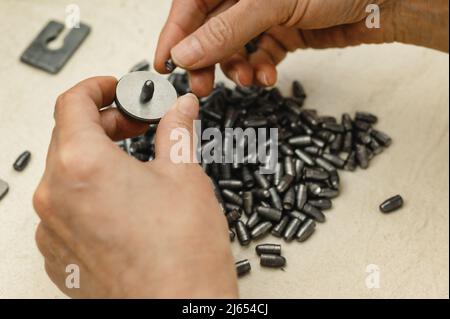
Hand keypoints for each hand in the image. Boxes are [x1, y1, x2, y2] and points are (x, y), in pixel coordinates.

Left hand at [33, 76, 237, 297]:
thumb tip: (180, 109)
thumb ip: (176, 132)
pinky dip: (88, 193)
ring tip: (132, 165)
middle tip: (136, 126)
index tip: (115, 90)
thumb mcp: (185, 175)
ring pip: (65, 174)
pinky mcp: (59, 255)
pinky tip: (122, 202)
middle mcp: (56, 196)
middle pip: (67, 136)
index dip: (97, 88)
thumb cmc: (182, 254)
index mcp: (82, 165)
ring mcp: (53, 229)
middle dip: (103, 123)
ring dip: (95, 159)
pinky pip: (65, 209)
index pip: (72, 103)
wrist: (179, 309)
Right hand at [154, 0, 447, 95]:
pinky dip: (260, 71)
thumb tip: (186, 52)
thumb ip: (227, 28)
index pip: (190, 4)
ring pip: (233, 48)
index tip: (166, 63)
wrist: (384, 1)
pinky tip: (267, 76)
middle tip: (201, 85)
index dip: (175, 33)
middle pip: (208, 29)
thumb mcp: (272, 2)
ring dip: (236, 69)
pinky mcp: (281, 33)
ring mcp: (264, 14)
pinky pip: (259, 56)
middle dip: (205, 60)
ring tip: (247, 79)